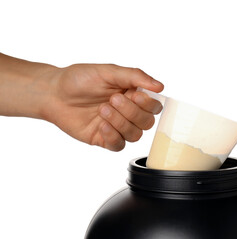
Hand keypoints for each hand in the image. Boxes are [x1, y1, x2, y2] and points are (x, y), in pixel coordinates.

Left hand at [43, 64, 163, 150]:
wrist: (54, 93)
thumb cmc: (80, 79)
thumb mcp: (109, 71)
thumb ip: (135, 76)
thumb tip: (160, 86)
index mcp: (133, 95)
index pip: (154, 106)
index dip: (148, 104)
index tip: (134, 94)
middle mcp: (128, 112)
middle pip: (147, 122)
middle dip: (131, 112)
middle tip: (112, 99)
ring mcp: (117, 127)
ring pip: (135, 135)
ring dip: (120, 122)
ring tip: (102, 109)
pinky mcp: (104, 138)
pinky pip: (119, 145)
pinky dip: (113, 135)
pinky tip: (101, 124)